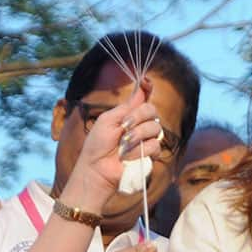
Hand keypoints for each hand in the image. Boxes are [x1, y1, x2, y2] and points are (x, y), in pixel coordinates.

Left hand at [62, 80, 161, 210]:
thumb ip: (127, 106)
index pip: (143, 99)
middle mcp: (140, 125)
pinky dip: (140, 150)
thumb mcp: (108, 120)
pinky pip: (155, 145)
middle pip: (152, 110)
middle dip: (138, 116)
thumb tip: (142, 86)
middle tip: (124, 126)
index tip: (146, 82)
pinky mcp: (150, 154)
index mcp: (128, 115)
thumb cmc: (97, 145)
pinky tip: (127, 156)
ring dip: (137, 135)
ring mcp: (146, 139)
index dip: (147, 89)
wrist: (97, 169)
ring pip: (155, 127)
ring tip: (123, 145)